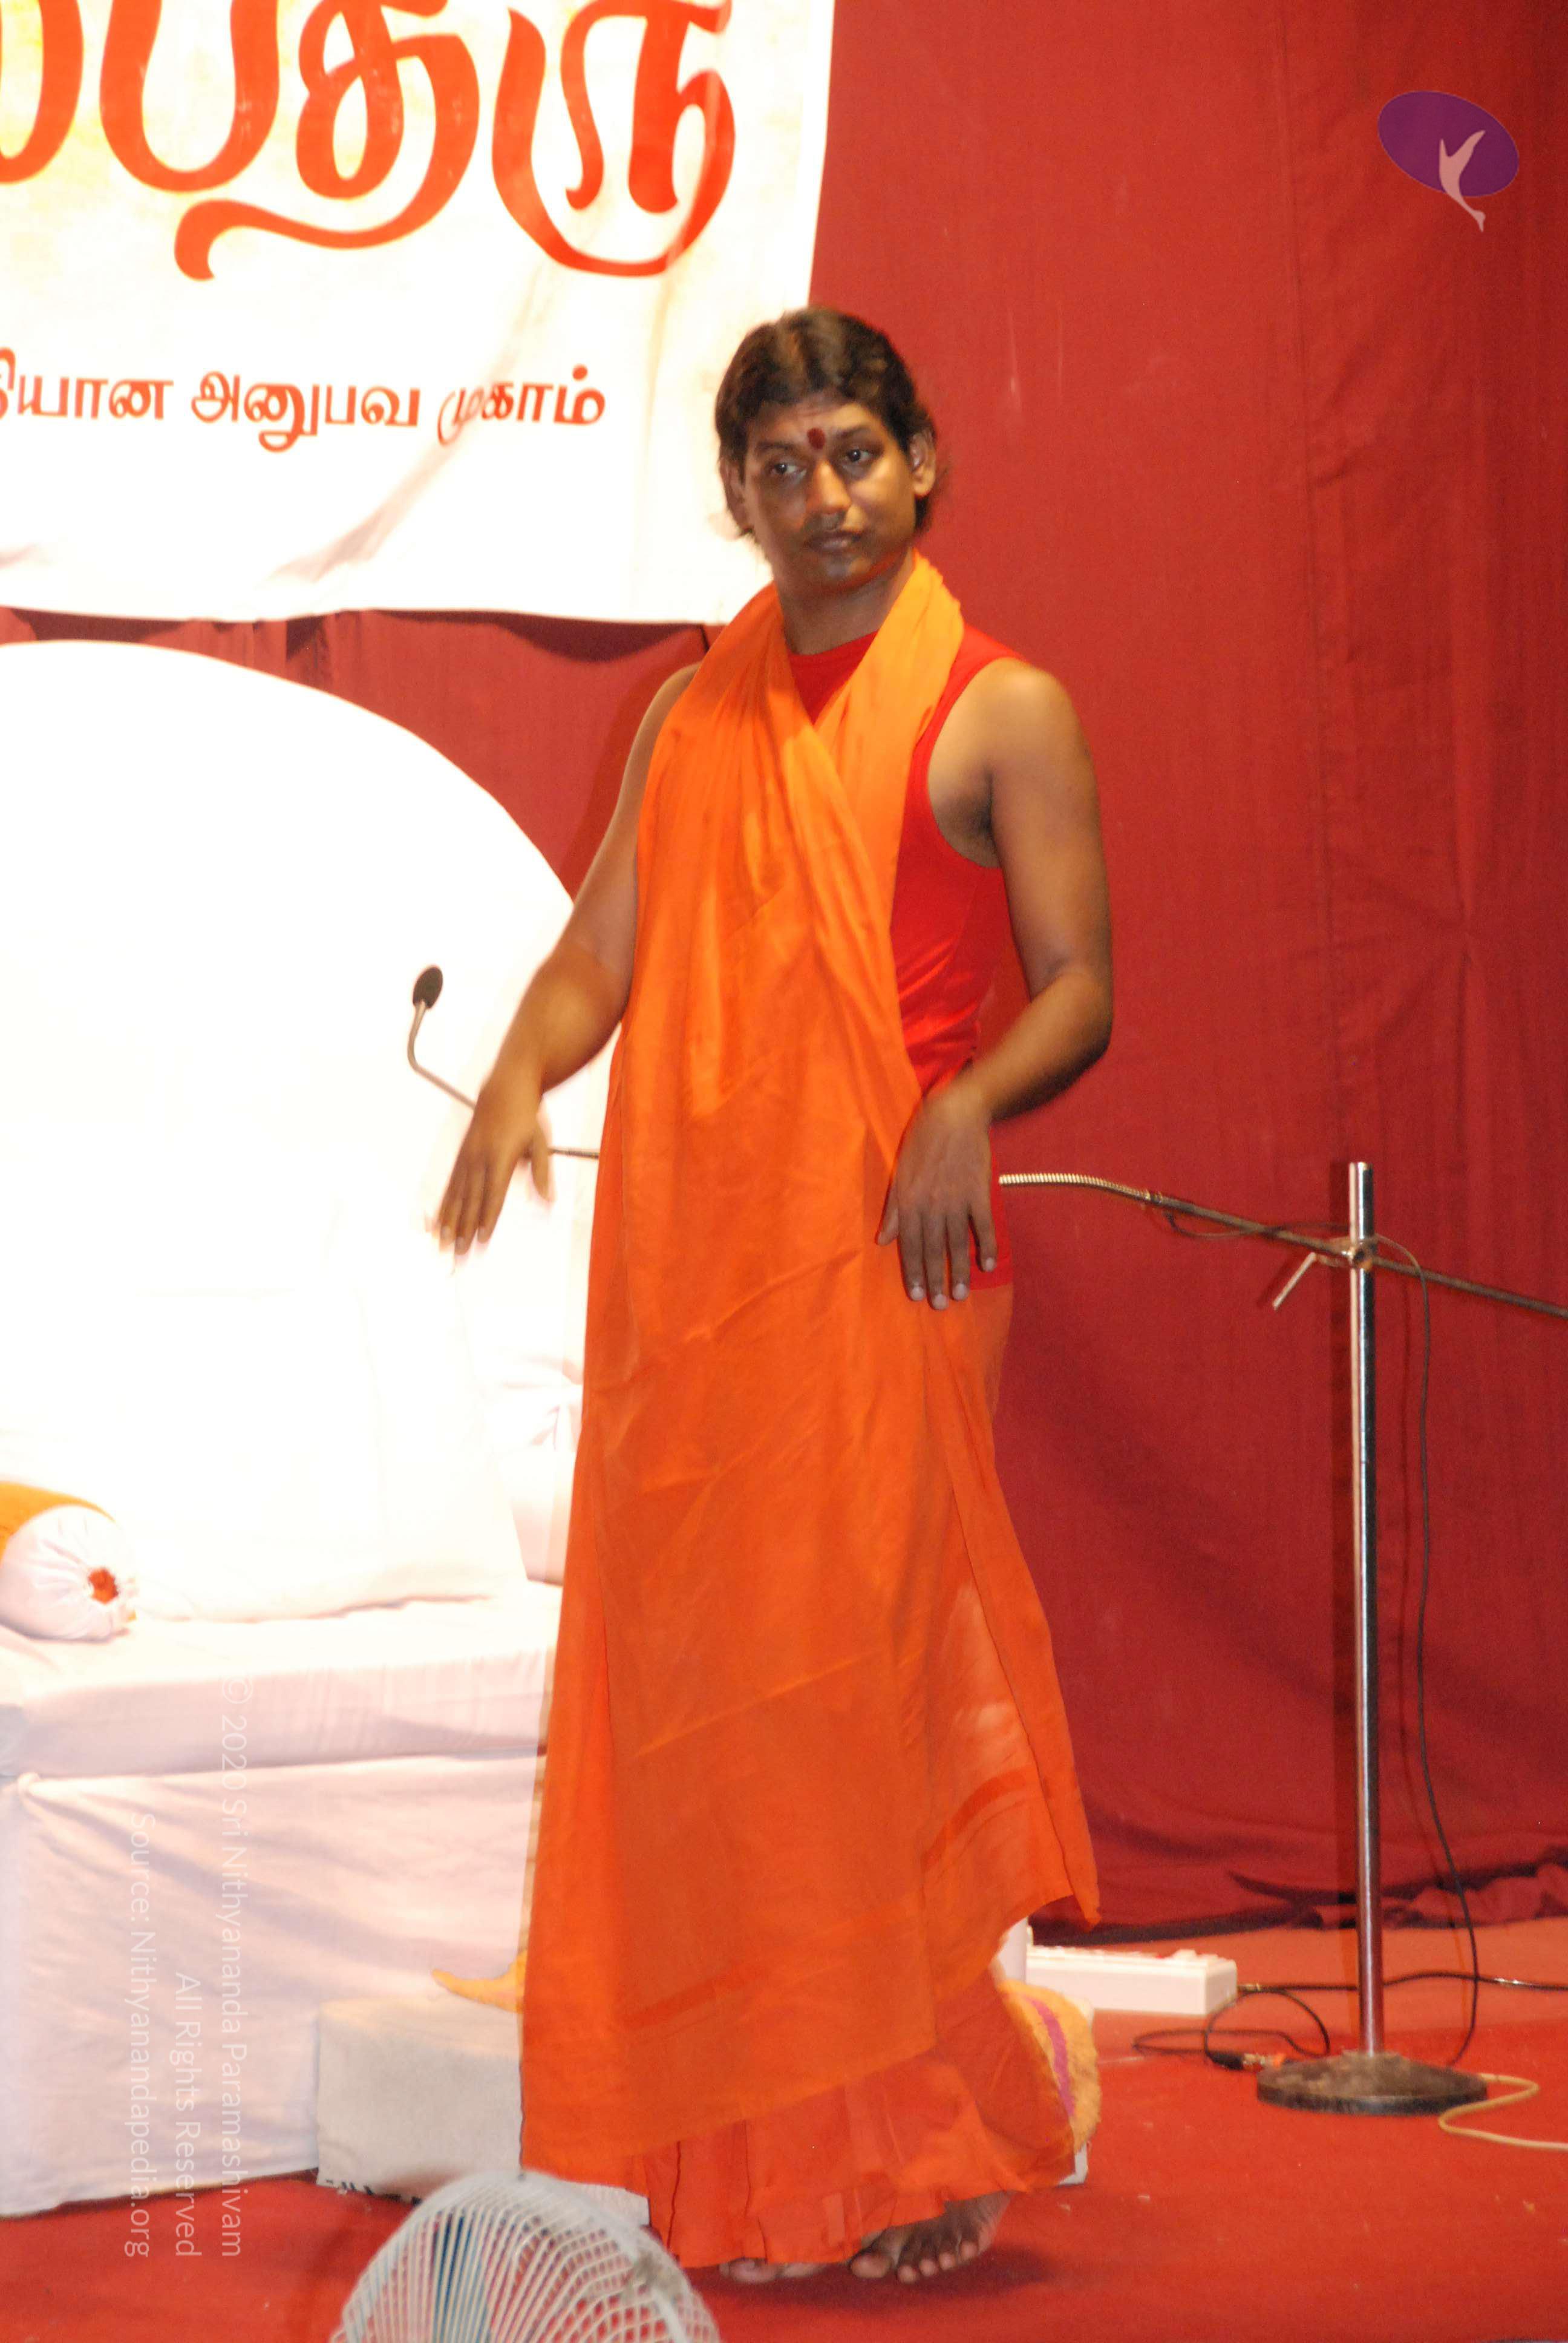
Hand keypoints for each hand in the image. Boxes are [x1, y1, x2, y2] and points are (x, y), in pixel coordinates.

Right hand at [435, 1068, 553, 1254]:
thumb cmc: (527, 1116)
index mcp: (500, 1156)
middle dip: (464, 1231)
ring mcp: (466, 1157)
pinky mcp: (460, 1157)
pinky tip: (435, 1225)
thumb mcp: (540, 1141)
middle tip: (459, 1257)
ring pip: (455, 1196)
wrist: (503, 1086)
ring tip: (442, 1248)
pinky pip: (448, 1186)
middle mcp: (479, 1159)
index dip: (487, 1218)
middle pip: (470, 1201)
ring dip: (448, 1224)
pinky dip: (441, 1207)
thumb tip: (548, 1202)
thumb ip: (542, 1172)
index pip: (494, 1195)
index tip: (482, 1240)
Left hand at [876, 1080, 996, 1306]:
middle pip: (933, 1250)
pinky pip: (984, 1226)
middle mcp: (931, 1205)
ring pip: (958, 1244)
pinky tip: (988, 1265)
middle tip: (940, 1306)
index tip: (917, 1296)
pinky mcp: (979, 1193)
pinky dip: (988, 1246)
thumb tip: (883, 1239)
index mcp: (909, 1201)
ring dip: (960, 1272)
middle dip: (936, 1280)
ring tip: (961, 1295)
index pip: (908, 1245)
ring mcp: (957, 1200)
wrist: (954, 1115)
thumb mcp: (899, 1173)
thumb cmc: (921, 1142)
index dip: (912, 1272)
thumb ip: (893, 1208)